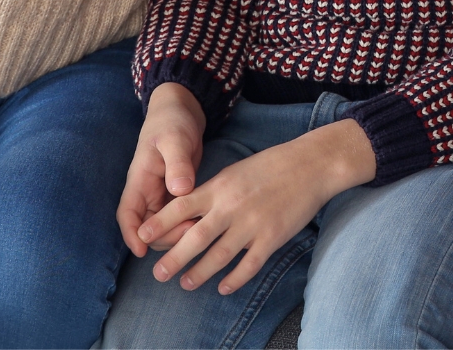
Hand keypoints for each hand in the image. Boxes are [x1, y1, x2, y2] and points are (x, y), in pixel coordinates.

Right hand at [118, 83, 206, 257]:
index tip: (141, 252)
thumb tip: (180, 190)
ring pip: (165, 226)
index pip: (127, 215)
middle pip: (148, 228)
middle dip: (165, 238)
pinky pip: (179, 216)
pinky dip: (189, 223)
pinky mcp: (178, 193)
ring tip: (201, 228)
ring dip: (179, 233)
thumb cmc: (172, 121)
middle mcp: (148, 192)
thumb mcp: (175, 139)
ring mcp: (162, 194)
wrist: (182, 110)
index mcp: (140, 180)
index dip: (131, 236)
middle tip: (191, 234)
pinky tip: (207, 223)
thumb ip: (177, 164)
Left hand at [135, 118, 376, 295]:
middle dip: (174, 258)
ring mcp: (253, 223)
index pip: (182, 206)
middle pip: (196, 237)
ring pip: (220, 255)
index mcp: (220, 187)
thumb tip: (186, 213)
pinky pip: (249, 264)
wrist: (310, 165)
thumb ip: (211, 193)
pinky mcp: (272, 237)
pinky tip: (223, 287)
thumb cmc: (270, 166)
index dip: (161, 223)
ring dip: (200, 273)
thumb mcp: (235, 172)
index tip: (142, 237)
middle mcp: (232, 206)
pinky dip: (234, 279)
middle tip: (158, 274)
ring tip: (186, 284)